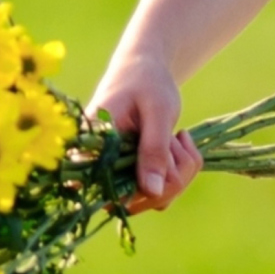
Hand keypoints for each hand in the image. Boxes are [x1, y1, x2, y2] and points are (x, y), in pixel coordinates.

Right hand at [87, 56, 203, 212]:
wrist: (144, 71)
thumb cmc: (146, 83)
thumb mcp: (156, 112)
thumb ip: (153, 150)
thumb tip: (152, 193)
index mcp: (91, 150)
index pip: (110, 192)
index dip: (145, 186)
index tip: (167, 147)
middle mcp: (99, 170)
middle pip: (137, 202)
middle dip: (171, 175)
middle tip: (176, 138)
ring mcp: (118, 176)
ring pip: (155, 199)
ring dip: (180, 171)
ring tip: (176, 136)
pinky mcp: (134, 177)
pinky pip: (164, 192)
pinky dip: (183, 170)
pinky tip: (180, 142)